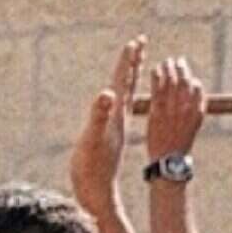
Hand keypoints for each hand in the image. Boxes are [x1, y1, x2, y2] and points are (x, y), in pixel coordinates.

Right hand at [70, 36, 145, 216]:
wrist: (95, 191)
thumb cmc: (92, 167)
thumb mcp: (94, 139)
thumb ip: (100, 117)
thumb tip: (107, 94)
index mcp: (115, 114)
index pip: (123, 81)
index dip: (128, 61)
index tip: (136, 41)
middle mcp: (117, 116)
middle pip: (126, 83)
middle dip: (132, 62)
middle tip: (139, 41)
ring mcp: (112, 124)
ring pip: (122, 94)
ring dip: (126, 76)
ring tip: (131, 62)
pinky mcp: (106, 132)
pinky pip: (115, 107)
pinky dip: (116, 95)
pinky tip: (115, 95)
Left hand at [146, 57, 205, 159]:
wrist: (168, 160)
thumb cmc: (178, 145)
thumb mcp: (192, 127)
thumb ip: (192, 111)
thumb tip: (193, 98)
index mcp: (197, 114)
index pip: (197, 90)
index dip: (191, 78)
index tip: (186, 70)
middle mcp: (186, 110)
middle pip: (184, 84)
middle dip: (181, 70)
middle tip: (177, 60)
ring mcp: (172, 111)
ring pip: (171, 84)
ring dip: (169, 70)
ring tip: (166, 61)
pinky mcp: (157, 113)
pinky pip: (157, 91)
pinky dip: (156, 78)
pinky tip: (155, 69)